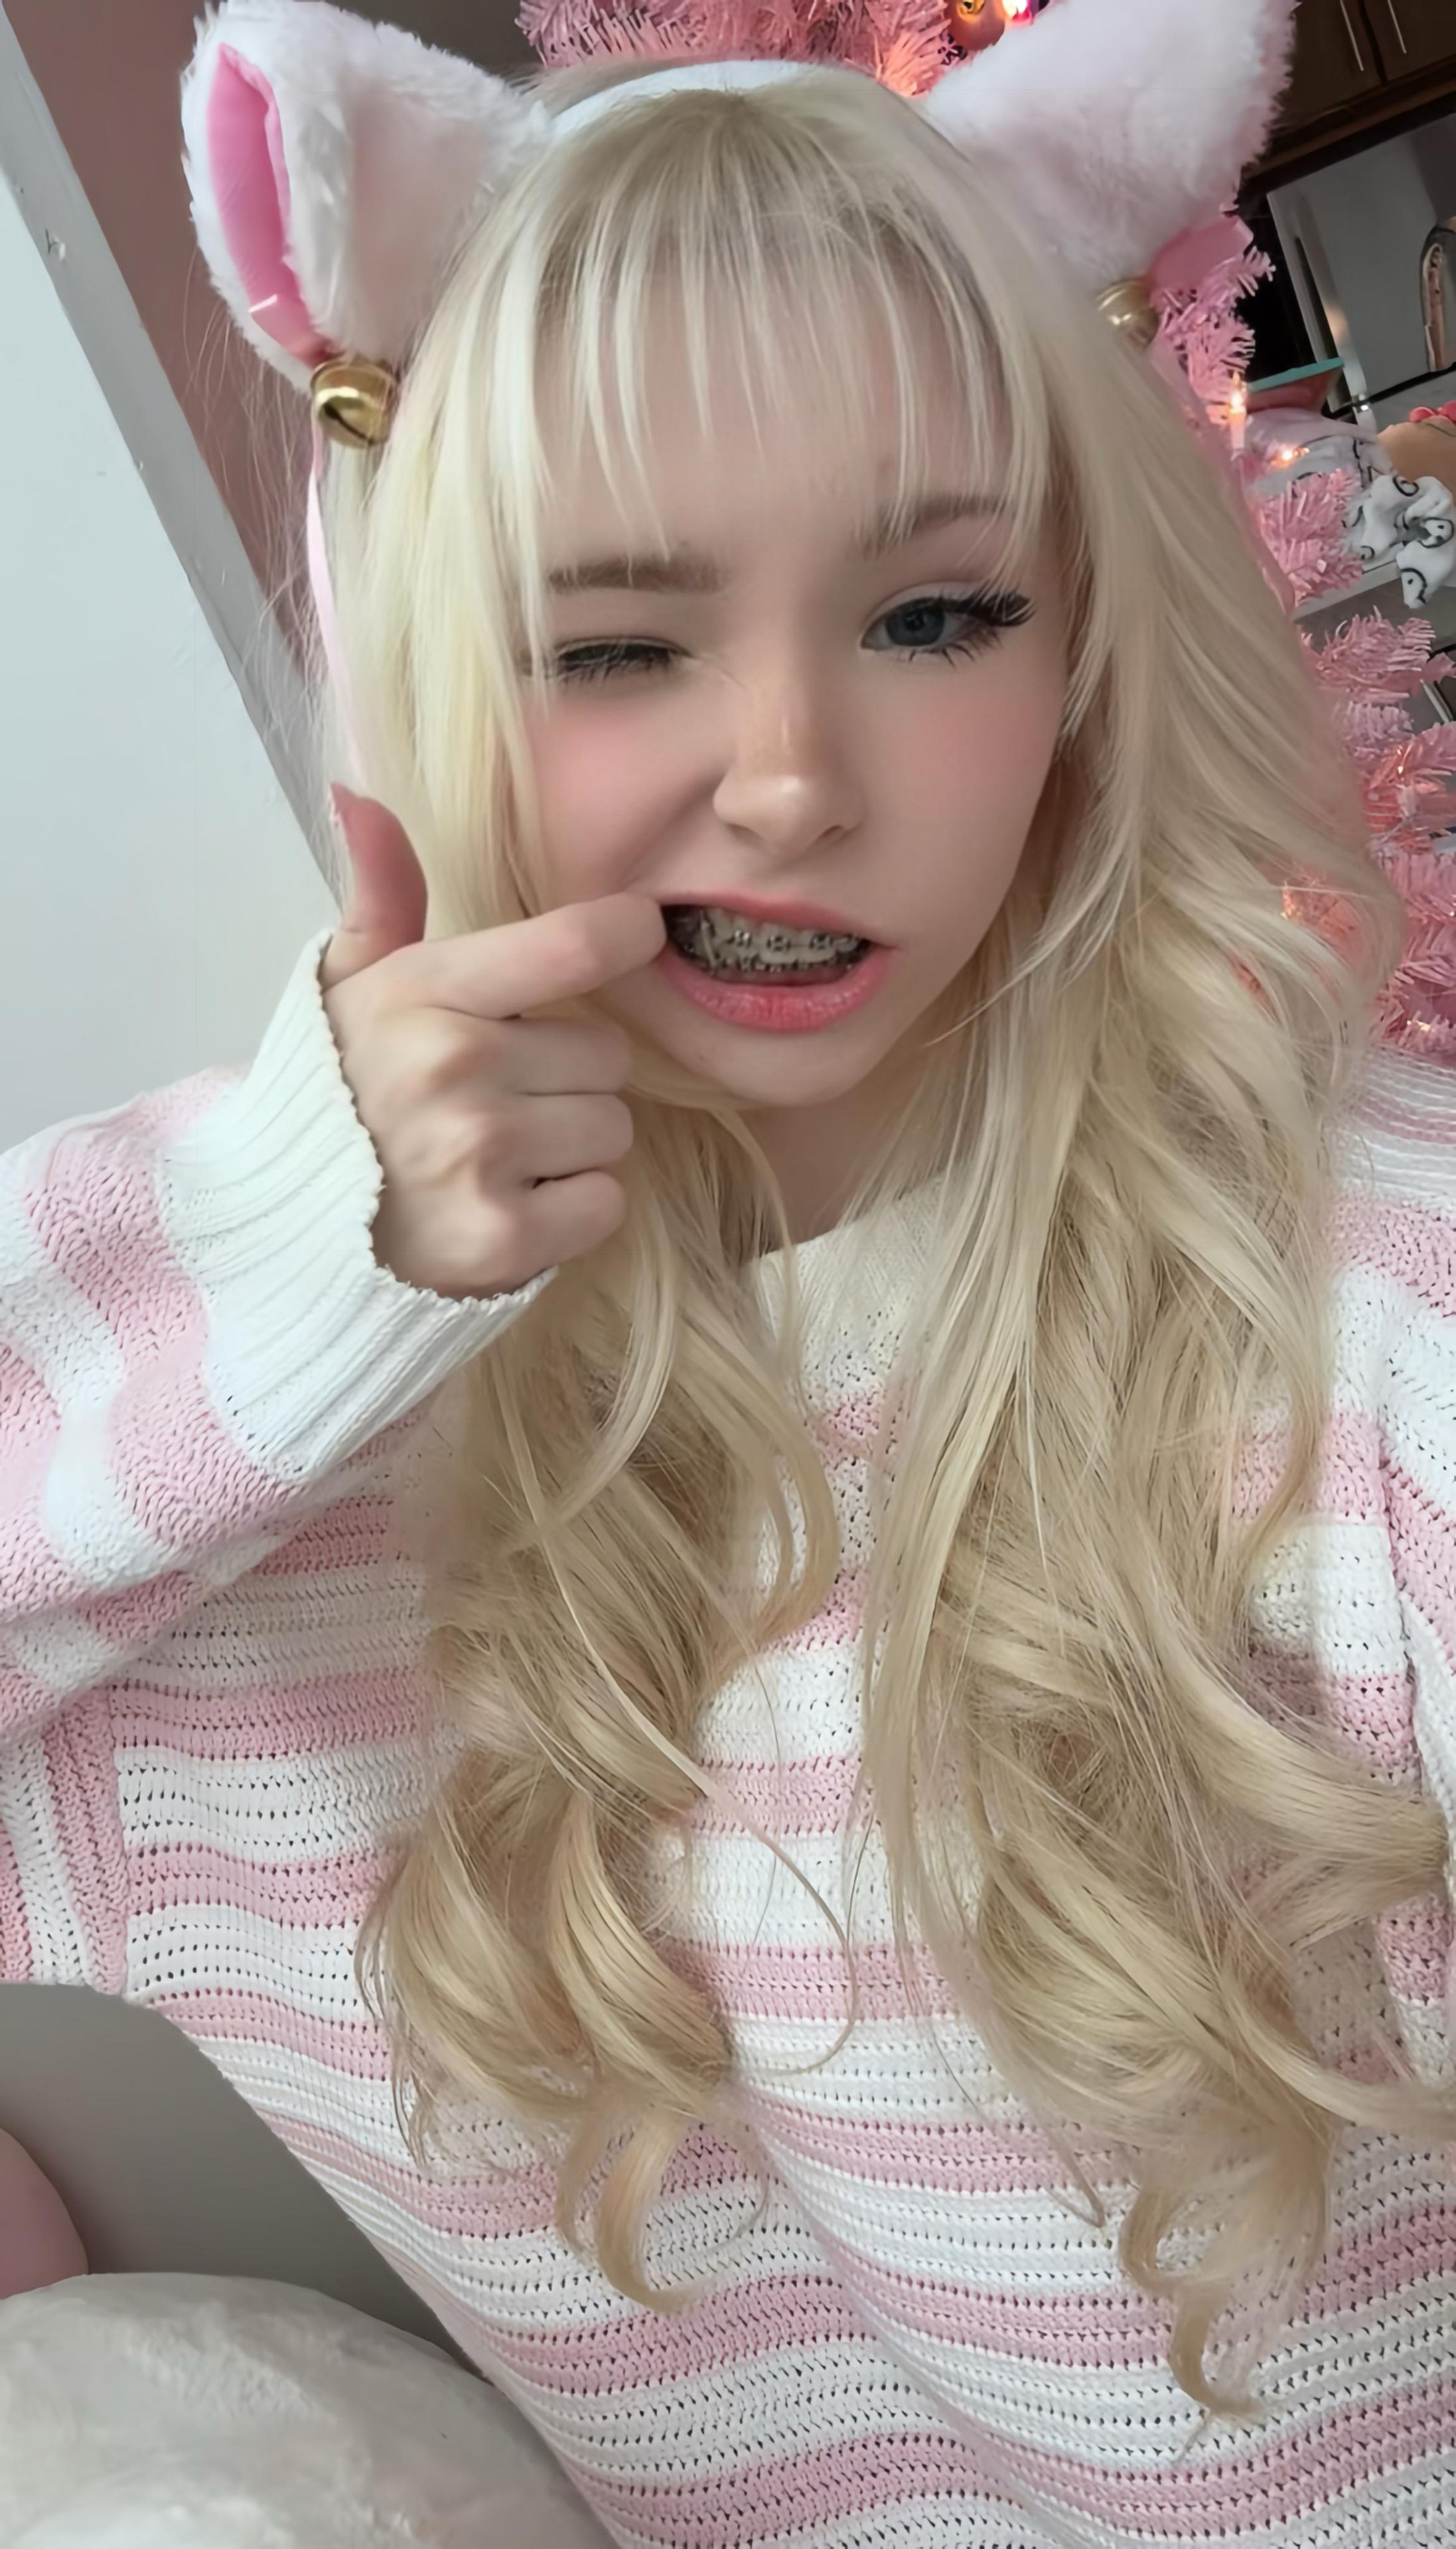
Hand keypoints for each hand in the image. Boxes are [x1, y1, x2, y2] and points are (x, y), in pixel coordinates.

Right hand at [320, 787, 664, 1299]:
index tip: (637, 933)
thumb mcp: (344, 987)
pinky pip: (604, 1203)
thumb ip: (380, 895)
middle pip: (606, 1052)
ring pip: (612, 1128)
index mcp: (420, 992)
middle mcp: (454, 1067)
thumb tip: (361, 798)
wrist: (288, 1233)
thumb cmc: (337, 1095)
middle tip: (505, 1096)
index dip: (623, 935)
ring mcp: (479, 1156)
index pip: (569, 944)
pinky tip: (513, 1205)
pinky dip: (572, 1212)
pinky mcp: (503, 1239)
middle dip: (570, 1075)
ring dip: (573, 1144)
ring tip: (504, 1154)